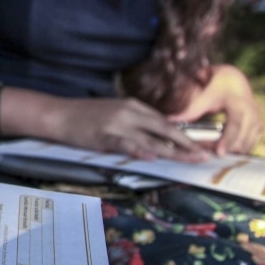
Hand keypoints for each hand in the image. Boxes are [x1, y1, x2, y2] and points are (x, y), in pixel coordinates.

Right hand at [43, 96, 210, 161]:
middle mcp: (129, 112)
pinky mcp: (104, 135)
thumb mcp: (114, 113)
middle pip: (165, 128)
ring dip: (173, 150)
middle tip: (205, 155)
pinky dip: (140, 149)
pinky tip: (152, 156)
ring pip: (151, 138)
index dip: (185, 135)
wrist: (59, 114)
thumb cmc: (85, 115)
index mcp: (133, 105)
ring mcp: (117, 123)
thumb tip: (157, 138)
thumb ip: (135, 122)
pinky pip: (126, 143)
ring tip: (191, 159)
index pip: (165, 122)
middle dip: (187, 143)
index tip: (201, 146)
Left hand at [170, 64, 261, 154]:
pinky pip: (251, 142)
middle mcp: (252, 113)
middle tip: (210, 154)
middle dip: (228, 148)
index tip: (219, 152)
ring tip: (214, 152)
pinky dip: (239, 148)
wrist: (234, 80)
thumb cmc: (217, 86)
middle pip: (243, 137)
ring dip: (233, 150)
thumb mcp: (205, 95)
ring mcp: (256, 120)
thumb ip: (190, 110)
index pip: (236, 124)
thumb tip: (170, 120)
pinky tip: (226, 151)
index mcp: (239, 103)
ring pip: (248, 142)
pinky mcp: (257, 126)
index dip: (228, 140)